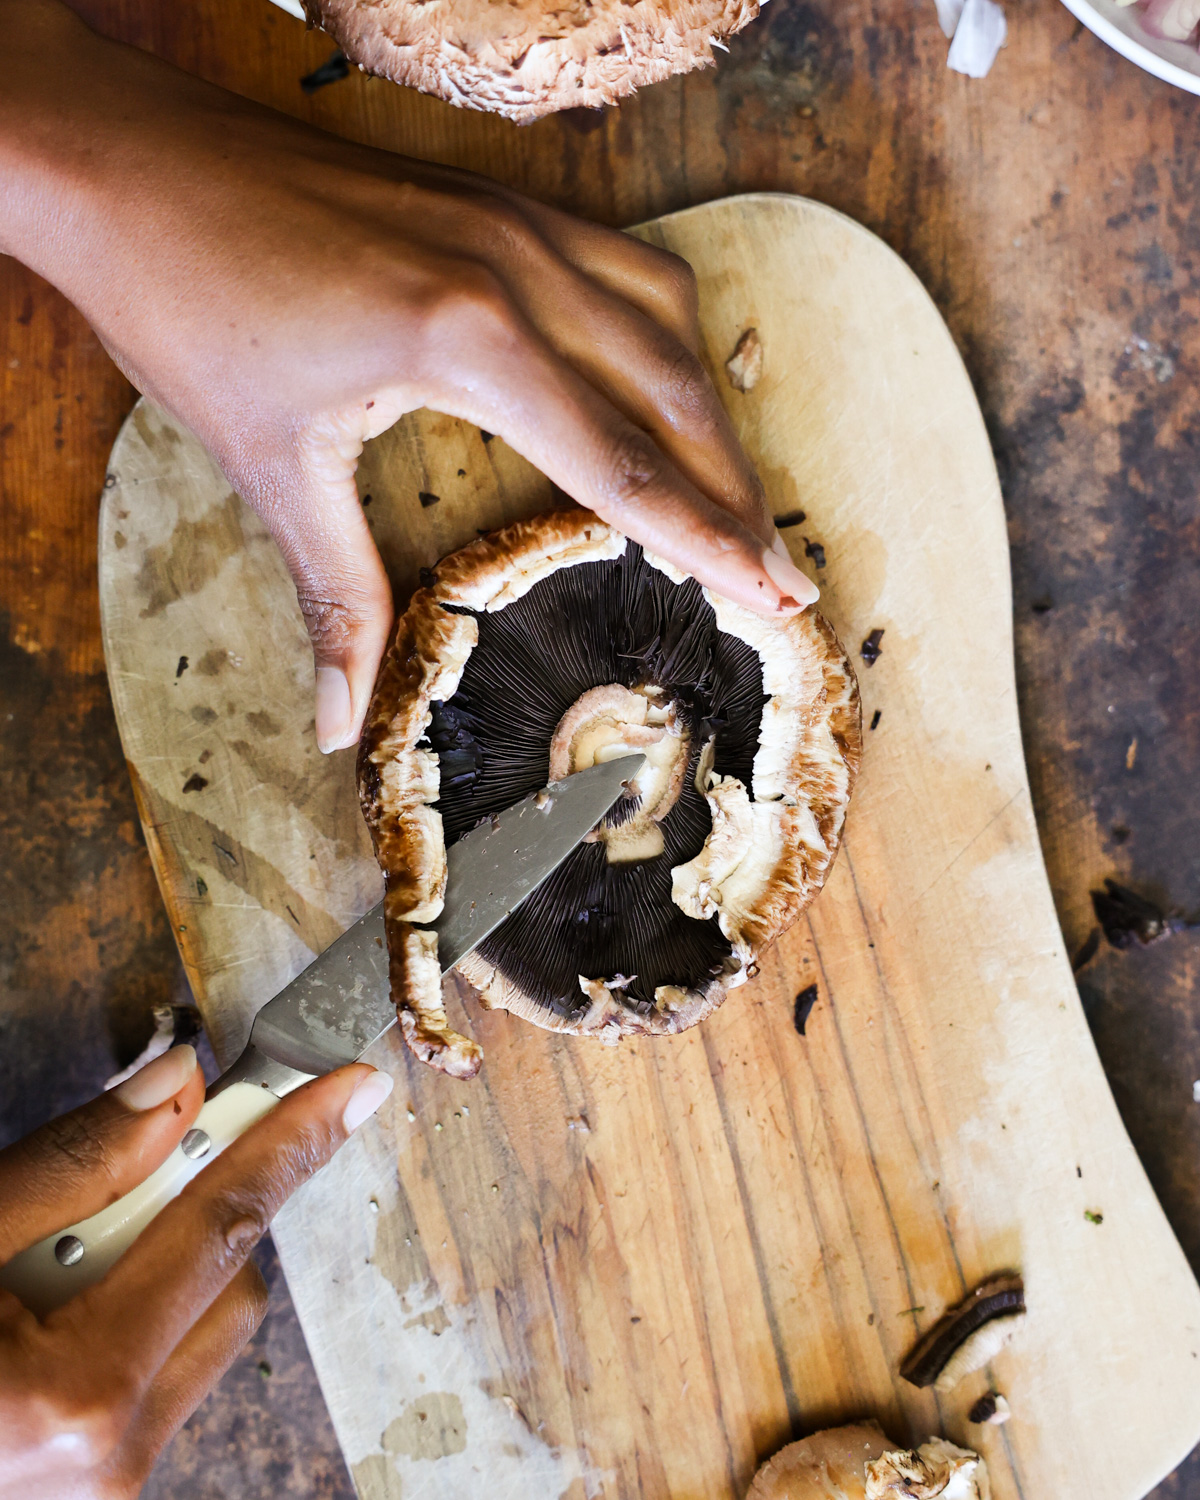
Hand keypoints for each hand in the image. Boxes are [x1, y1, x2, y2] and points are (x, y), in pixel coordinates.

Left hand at [0, 0, 817, 753]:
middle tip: (781, 571)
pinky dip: (667, 332)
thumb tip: (342, 723)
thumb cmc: (187, 305)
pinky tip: (668, 377)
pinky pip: (625, 262)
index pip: (625, 464)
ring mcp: (514, 220)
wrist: (127, 163)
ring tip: (739, 493)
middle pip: (674, 393)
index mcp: (469, 341)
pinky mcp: (497, 199)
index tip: (776, 595)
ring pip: (666, 319)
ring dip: (713, 410)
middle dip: (737, 491)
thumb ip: (337, 600)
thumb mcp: (272, 467)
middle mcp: (517, 269)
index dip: (710, 541)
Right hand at [0, 1045, 392, 1498]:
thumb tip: (176, 1088)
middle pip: (226, 1285)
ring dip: (153, 1270)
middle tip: (129, 1166)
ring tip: (41, 1267)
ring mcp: (100, 1492)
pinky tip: (41, 1316)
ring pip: (196, 1336)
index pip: (222, 1227)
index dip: (292, 1140)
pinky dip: (126, 1321)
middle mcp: (108, 1461)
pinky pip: (153, 1381)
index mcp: (75, 1394)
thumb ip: (69, 1165)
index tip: (352, 1088)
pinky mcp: (88, 1493)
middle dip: (193, 1208)